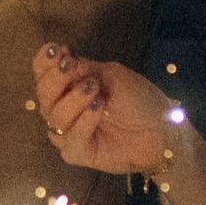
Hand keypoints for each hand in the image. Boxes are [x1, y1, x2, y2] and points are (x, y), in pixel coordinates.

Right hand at [33, 41, 173, 174]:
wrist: (163, 129)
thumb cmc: (140, 100)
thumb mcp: (114, 76)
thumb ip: (85, 69)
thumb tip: (61, 60)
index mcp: (69, 85)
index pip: (42, 72)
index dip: (44, 61)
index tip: (57, 52)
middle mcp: (64, 107)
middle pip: (42, 94)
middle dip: (54, 79)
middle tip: (70, 68)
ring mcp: (68, 131)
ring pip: (53, 117)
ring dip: (73, 100)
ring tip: (96, 91)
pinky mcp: (77, 152)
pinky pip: (70, 139)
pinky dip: (83, 122)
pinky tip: (98, 109)